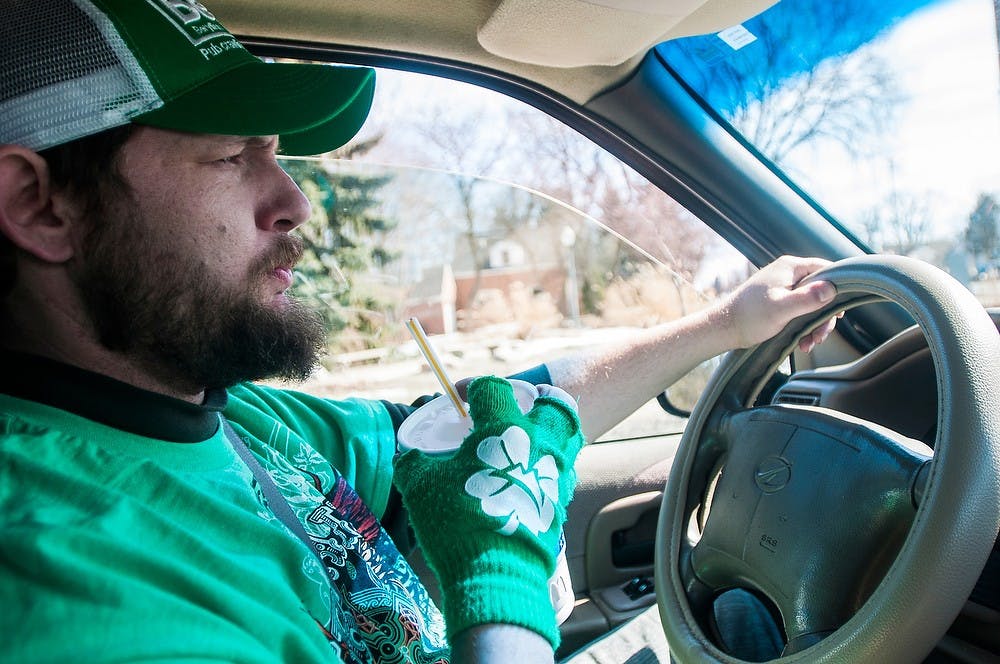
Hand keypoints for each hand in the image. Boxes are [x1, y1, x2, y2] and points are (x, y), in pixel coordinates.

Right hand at [393, 377, 583, 647]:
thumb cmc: (458, 520)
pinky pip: (563, 474)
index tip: (460, 397)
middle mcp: (540, 443)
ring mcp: (556, 474)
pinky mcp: (562, 504)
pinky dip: (549, 468)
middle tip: (511, 409)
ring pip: (567, 437)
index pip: (494, 388)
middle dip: (534, 399)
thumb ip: (413, 464)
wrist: (496, 573)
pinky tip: (527, 479)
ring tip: (524, 442)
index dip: (474, 387)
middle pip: (553, 403)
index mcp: (505, 427)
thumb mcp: (421, 487)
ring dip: (548, 433)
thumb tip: (407, 457)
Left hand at [719, 255, 840, 352]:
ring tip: (809, 343)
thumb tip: (832, 288)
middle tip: (820, 336)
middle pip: (821, 290)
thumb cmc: (749, 317)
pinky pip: (800, 310)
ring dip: (814, 325)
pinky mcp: (778, 300)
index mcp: (790, 267)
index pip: (826, 269)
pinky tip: (802, 342)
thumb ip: (807, 298)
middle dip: (824, 316)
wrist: (724, 328)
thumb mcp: (782, 309)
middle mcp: (788, 273)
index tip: (839, 312)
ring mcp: (783, 286)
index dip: (838, 289)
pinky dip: (804, 326)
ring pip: (812, 303)